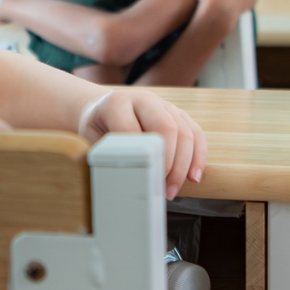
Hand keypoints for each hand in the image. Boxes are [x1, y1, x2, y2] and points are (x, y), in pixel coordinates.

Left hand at [76, 89, 206, 197]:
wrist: (103, 107)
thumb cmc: (97, 127)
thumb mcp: (92, 138)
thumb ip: (105, 154)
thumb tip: (120, 182)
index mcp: (118, 103)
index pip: (134, 129)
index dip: (140, 157)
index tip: (141, 182)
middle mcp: (145, 99)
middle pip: (166, 127)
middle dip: (168, 162)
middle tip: (162, 189)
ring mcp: (165, 105)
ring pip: (185, 131)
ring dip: (183, 165)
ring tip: (173, 190)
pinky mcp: (179, 114)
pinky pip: (196, 133)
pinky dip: (198, 156)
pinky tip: (193, 176)